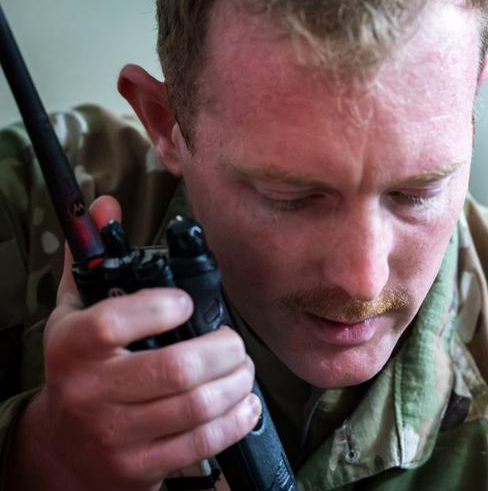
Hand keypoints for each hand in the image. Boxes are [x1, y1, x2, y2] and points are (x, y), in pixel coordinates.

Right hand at [8, 195, 260, 490]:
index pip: (114, 322)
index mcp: (71, 347)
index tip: (186, 303)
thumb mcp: (75, 313)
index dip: (161, 307)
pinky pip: (203, 443)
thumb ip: (92, 259)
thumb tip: (106, 205)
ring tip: (243, 370)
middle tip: (234, 344)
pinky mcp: (140, 467)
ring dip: (238, 383)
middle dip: (225, 350)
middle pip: (177, 368)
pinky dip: (236, 419)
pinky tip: (245, 403)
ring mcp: (115, 434)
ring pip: (197, 406)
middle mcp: (90, 392)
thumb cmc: (79, 370)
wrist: (61, 450)